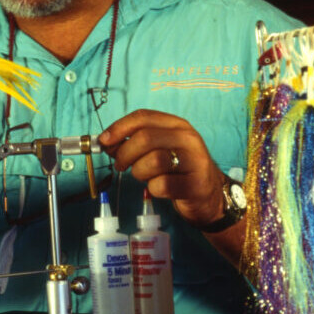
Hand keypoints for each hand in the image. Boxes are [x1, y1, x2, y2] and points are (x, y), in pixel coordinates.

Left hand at [99, 109, 224, 226]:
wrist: (209, 196)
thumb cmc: (178, 170)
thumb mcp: (159, 149)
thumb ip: (134, 142)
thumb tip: (105, 141)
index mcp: (177, 125)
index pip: (143, 117)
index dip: (119, 127)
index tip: (103, 140)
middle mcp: (188, 139)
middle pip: (145, 138)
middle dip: (124, 153)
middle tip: (120, 165)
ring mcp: (195, 161)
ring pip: (153, 161)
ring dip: (138, 172)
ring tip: (142, 176)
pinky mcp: (196, 185)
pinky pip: (162, 185)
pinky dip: (152, 189)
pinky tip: (159, 188)